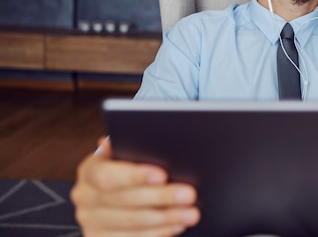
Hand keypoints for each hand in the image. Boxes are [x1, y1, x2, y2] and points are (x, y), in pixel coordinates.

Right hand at [71, 137, 199, 236]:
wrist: (109, 199)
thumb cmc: (126, 171)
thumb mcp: (125, 155)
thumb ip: (132, 148)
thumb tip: (144, 132)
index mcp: (89, 171)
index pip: (108, 175)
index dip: (135, 176)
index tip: (163, 175)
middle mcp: (84, 198)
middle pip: (125, 201)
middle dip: (162, 197)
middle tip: (190, 194)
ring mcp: (90, 223)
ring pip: (133, 223)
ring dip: (166, 218)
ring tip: (191, 213)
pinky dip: (159, 233)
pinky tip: (177, 226)